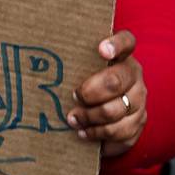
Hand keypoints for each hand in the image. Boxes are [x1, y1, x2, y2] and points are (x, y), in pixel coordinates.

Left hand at [68, 30, 146, 156]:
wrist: (102, 113)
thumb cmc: (82, 82)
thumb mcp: (78, 68)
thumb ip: (68, 62)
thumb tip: (35, 60)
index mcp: (121, 55)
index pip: (126, 41)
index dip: (115, 44)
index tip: (101, 50)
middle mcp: (134, 75)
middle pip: (115, 81)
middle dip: (89, 92)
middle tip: (74, 97)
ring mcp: (139, 99)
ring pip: (115, 111)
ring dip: (89, 117)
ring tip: (72, 119)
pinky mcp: (139, 122)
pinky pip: (120, 132)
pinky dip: (98, 134)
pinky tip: (84, 132)